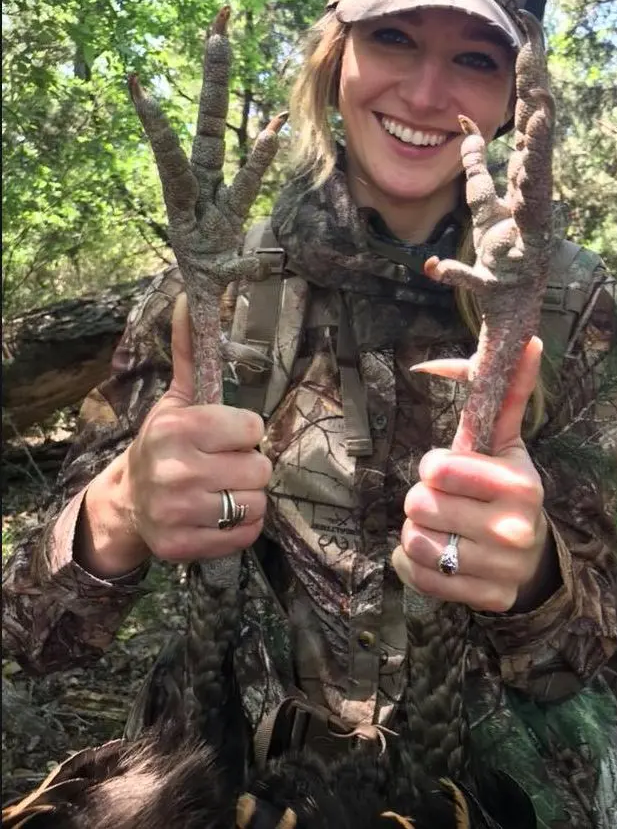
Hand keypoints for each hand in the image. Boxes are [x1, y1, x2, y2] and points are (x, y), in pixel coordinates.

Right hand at [80, 294, 270, 575]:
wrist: (128, 502)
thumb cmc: (163, 444)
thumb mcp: (176, 399)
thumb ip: (191, 351)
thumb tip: (189, 297)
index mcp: (177, 429)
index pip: (253, 429)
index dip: (244, 433)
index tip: (225, 437)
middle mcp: (176, 471)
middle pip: (260, 469)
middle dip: (248, 466)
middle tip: (223, 466)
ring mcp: (179, 513)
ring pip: (257, 503)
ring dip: (247, 498)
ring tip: (222, 491)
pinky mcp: (185, 547)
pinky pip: (247, 535)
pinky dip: (241, 527)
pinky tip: (218, 515)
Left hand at [392, 338, 557, 611]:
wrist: (532, 559)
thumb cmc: (508, 492)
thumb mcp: (508, 446)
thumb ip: (508, 396)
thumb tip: (527, 339)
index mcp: (519, 485)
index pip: (438, 468)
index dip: (434, 467)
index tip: (448, 472)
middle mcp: (513, 530)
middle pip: (419, 504)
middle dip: (423, 500)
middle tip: (445, 503)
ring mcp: (499, 570)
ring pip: (413, 540)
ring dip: (417, 532)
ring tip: (442, 529)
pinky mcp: (481, 599)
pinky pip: (414, 574)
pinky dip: (413, 563)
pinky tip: (437, 555)